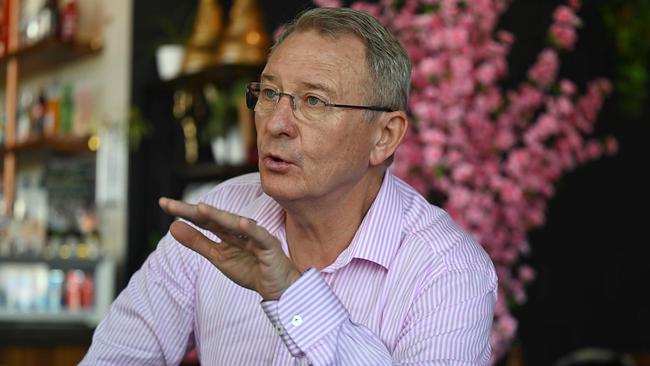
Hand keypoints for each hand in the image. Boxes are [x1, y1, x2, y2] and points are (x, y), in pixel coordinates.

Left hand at [159, 197, 300, 299]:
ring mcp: (255, 236)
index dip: (184, 212)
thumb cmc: (250, 269)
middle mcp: (240, 230)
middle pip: (215, 218)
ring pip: (235, 224)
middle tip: (171, 204)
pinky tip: (241, 222)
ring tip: (201, 208)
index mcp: (226, 232)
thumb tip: (172, 227)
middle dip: (194, 211)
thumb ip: (198, 242)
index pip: (202, 220)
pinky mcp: (269, 246)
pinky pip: (260, 236)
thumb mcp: (218, 257)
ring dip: (220, 216)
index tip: (162, 203)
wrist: (277, 287)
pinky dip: (252, 229)